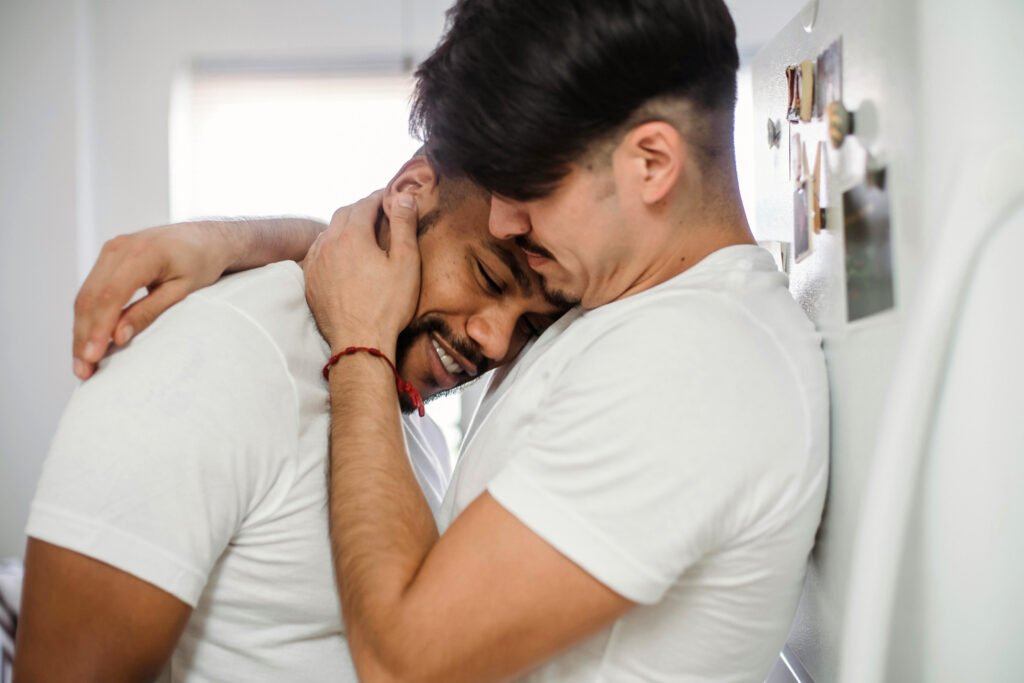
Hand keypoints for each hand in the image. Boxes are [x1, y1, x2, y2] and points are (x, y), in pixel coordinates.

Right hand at [73, 223, 233, 378]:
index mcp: (142, 253)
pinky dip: (88, 317)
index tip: (93, 357)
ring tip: (83, 363)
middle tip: (84, 370)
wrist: (204, 239)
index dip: (99, 329)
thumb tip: (117, 338)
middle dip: (84, 337)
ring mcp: (111, 250)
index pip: (110, 295)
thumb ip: (149, 312)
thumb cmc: (200, 264)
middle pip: (90, 298)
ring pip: (85, 296)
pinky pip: (91, 290)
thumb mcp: (182, 291)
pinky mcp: (108, 257)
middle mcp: (119, 248)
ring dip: (82, 331)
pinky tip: (89, 341)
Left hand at [303, 190, 420, 355]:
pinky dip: (330, 245)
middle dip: (361, 209)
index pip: (365, 204)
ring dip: (344, 226)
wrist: (360, 343)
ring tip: (361, 232)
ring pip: (328, 232)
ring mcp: (315, 263)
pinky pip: (317, 252)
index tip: (391, 197)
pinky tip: (341, 254)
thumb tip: (404, 197)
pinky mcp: (310, 281)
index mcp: (353, 236)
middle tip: (378, 211)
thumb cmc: (388, 306)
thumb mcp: (406, 263)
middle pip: (344, 214)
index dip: (380, 197)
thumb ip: (404, 226)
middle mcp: (328, 244)